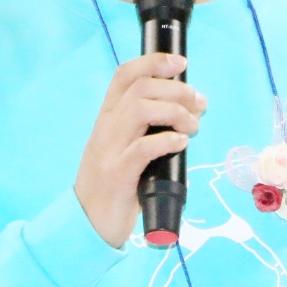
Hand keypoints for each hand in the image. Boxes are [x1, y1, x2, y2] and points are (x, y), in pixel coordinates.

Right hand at [74, 53, 205, 248]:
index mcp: (108, 118)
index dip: (154, 62)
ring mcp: (109, 150)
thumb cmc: (113, 186)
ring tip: (193, 126)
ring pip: (140, 110)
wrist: (87, 223)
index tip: (181, 63)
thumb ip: (146, 131)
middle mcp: (106, 128)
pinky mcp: (117, 174)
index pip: (125, 75)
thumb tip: (186, 118)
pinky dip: (167, 140)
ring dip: (175, 112)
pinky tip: (181, 143)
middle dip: (176, 89)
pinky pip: (142, 148)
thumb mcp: (125, 149)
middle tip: (199, 105)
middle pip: (140, 88)